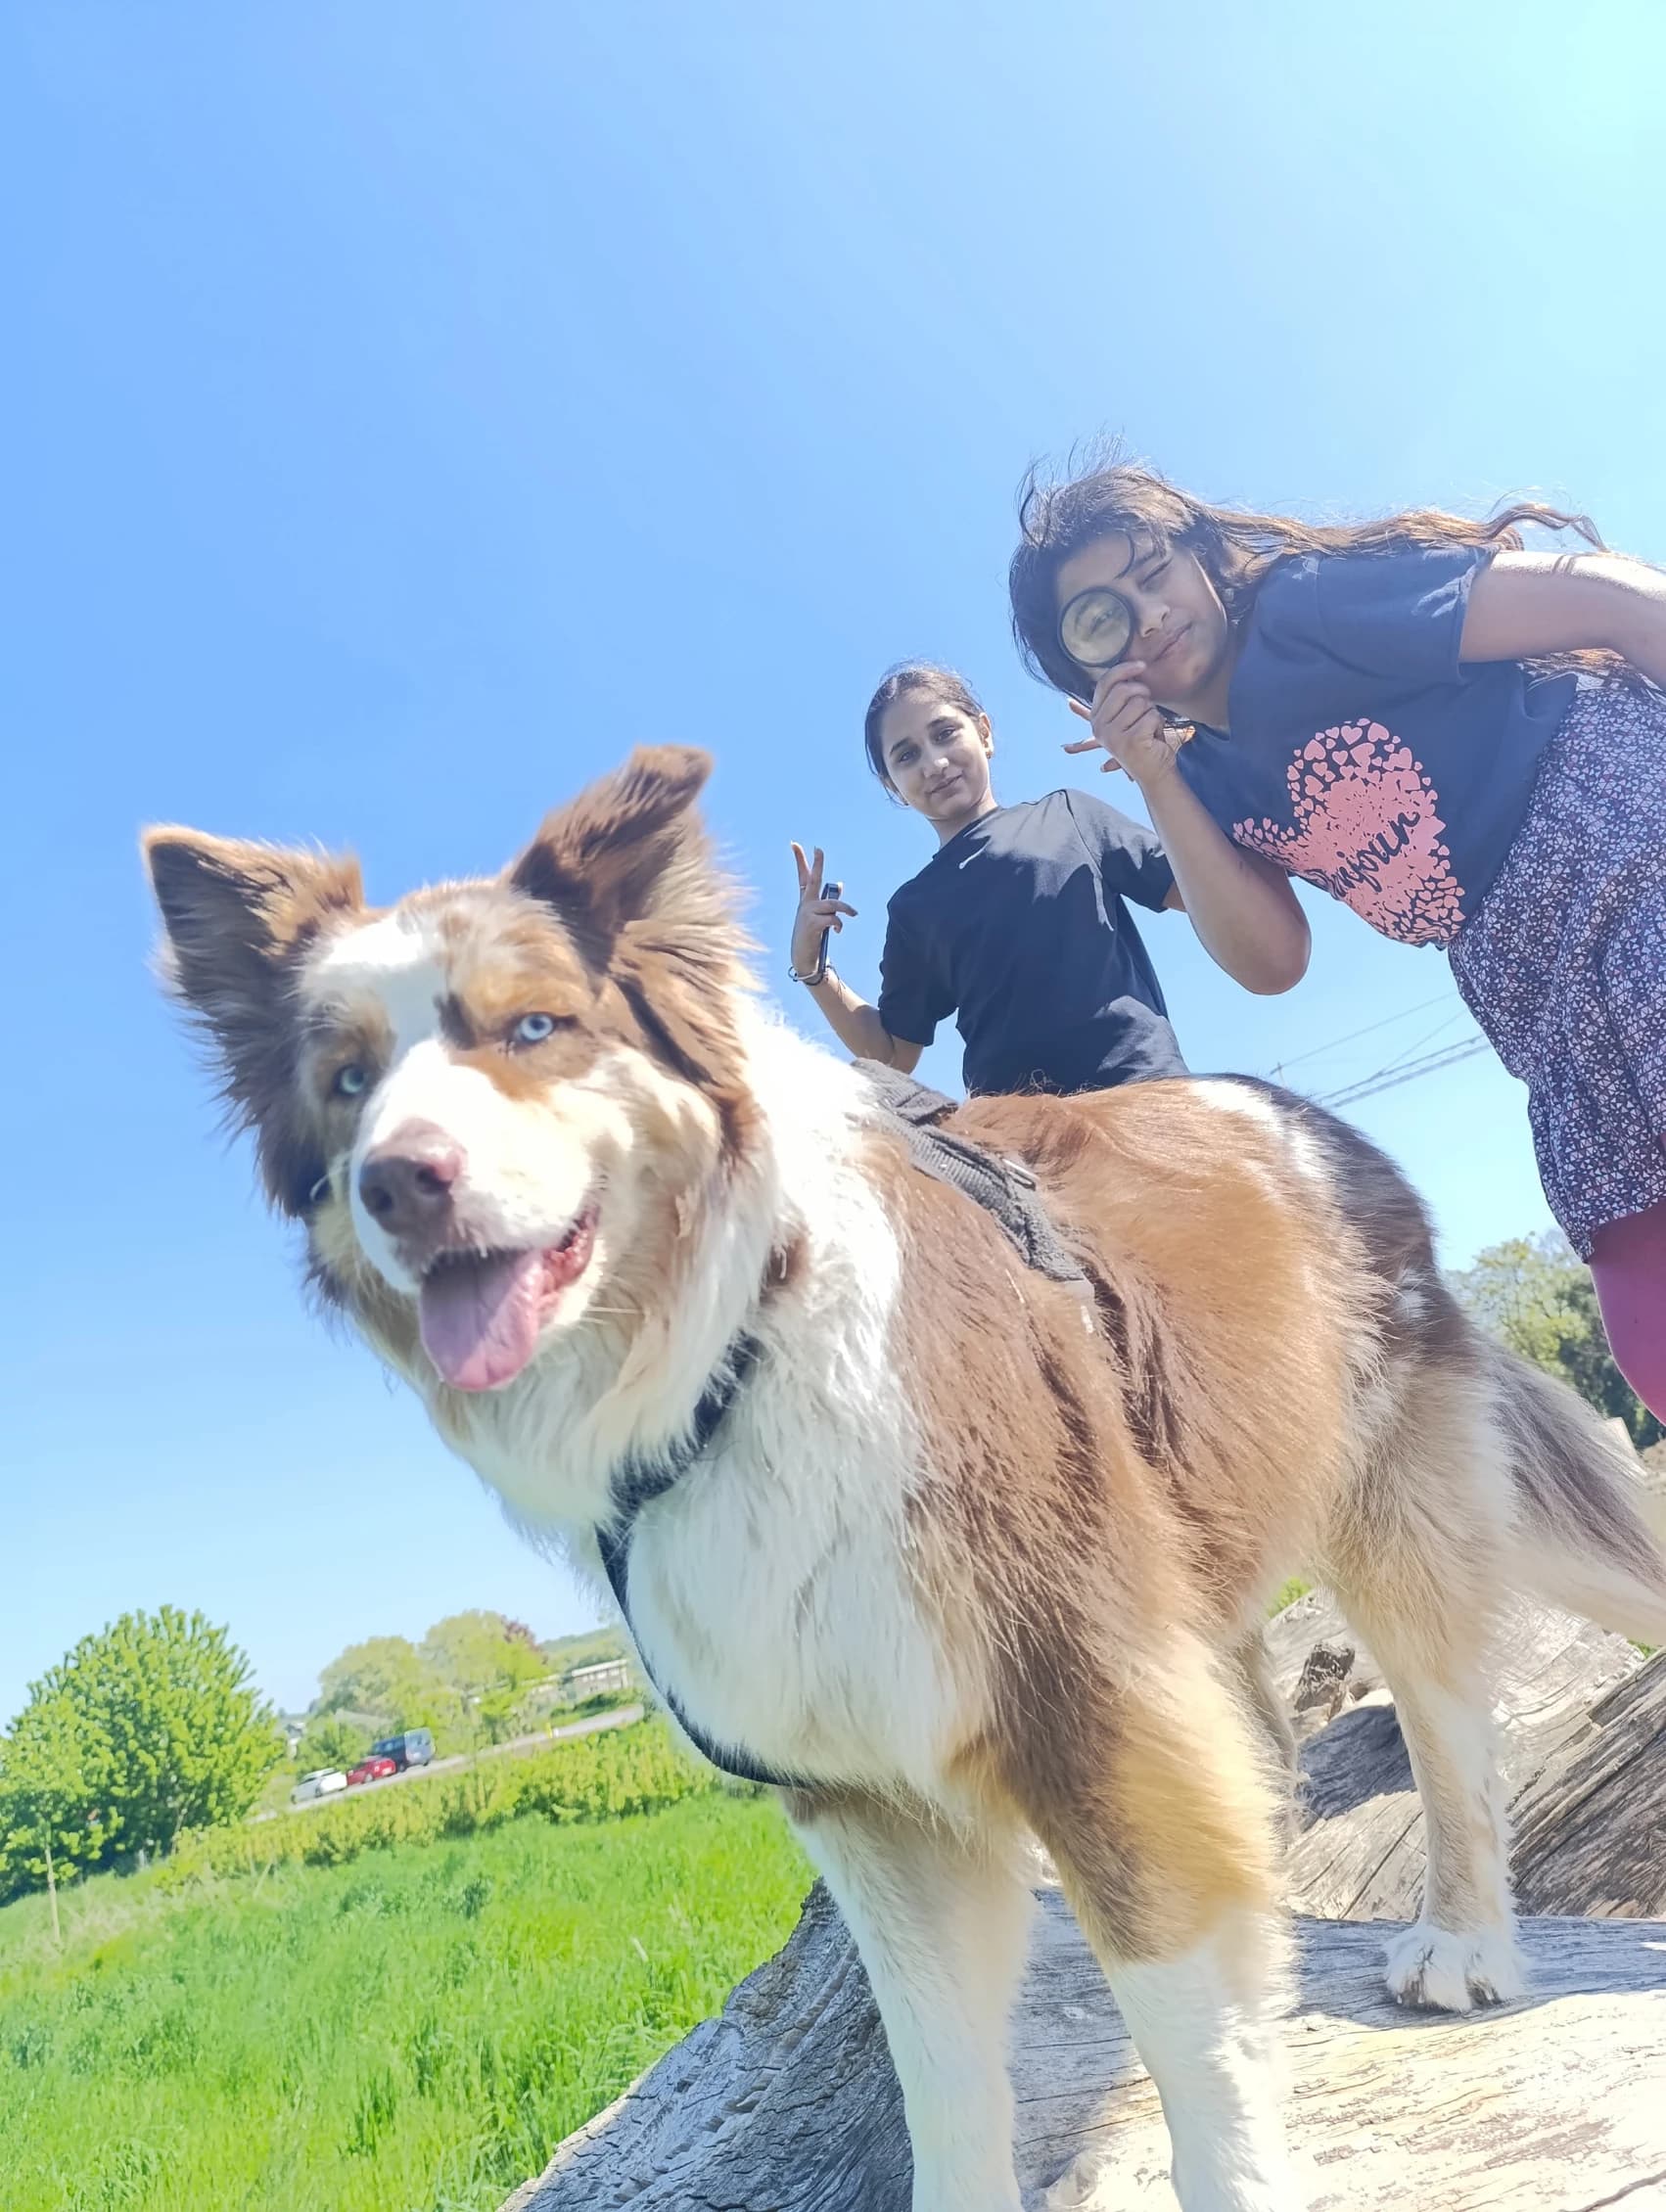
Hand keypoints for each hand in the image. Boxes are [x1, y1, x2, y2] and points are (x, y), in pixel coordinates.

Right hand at [789, 842, 856, 975]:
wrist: (804, 958)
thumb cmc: (812, 937)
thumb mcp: (820, 917)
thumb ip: (829, 900)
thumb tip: (839, 884)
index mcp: (806, 901)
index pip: (803, 877)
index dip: (800, 860)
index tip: (795, 844)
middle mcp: (805, 904)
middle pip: (813, 880)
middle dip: (817, 864)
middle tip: (818, 849)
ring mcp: (807, 913)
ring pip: (832, 904)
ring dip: (845, 909)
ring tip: (854, 914)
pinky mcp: (812, 924)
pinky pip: (833, 918)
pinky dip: (839, 923)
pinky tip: (839, 930)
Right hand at [1063, 663, 1187, 784]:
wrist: (1156, 773)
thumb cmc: (1145, 740)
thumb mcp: (1126, 717)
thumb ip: (1118, 696)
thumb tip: (1126, 667)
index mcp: (1096, 718)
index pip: (1104, 683)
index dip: (1123, 669)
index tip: (1141, 666)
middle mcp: (1099, 727)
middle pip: (1124, 690)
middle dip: (1144, 695)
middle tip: (1148, 711)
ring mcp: (1113, 736)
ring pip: (1140, 703)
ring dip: (1152, 714)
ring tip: (1149, 730)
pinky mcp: (1131, 741)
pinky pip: (1152, 716)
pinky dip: (1159, 725)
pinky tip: (1154, 738)